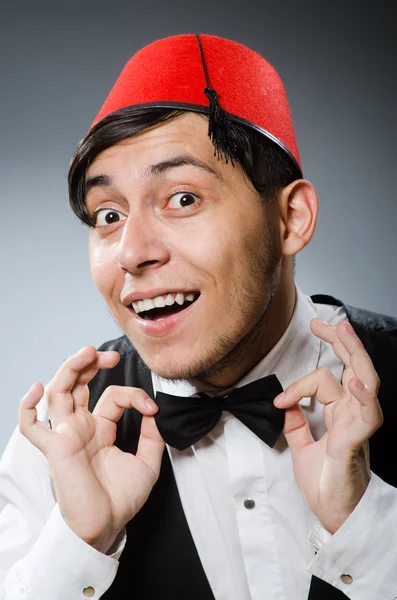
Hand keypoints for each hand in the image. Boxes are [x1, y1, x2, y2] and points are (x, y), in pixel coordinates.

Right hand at [19, 346, 164, 552]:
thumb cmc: (122, 499)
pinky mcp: (55, 448)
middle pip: (77, 384)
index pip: (113, 396)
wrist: (107, 526)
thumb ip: (153, 436)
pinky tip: (37, 387)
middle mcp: (80, 427)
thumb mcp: (147, 462)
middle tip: (110, 355)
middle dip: (91, 364)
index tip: (151, 408)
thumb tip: (155, 411)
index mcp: (100, 427)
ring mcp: (65, 435)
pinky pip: (31, 426)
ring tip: (85, 353)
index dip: (134, 395)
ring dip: (69, 370)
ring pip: (57, 393)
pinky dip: (27, 406)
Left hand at [274, 319, 382, 533]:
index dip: (301, 382)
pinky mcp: (356, 443)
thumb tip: (283, 403)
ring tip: (344, 332)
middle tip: (325, 322)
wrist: (333, 517)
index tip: (279, 398)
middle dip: (341, 342)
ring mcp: (357, 427)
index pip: (329, 380)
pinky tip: (351, 381)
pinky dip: (360, 396)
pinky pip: (366, 415)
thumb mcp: (302, 448)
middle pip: (353, 369)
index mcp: (341, 415)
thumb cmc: (325, 485)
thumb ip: (295, 425)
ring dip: (355, 355)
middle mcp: (352, 416)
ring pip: (366, 382)